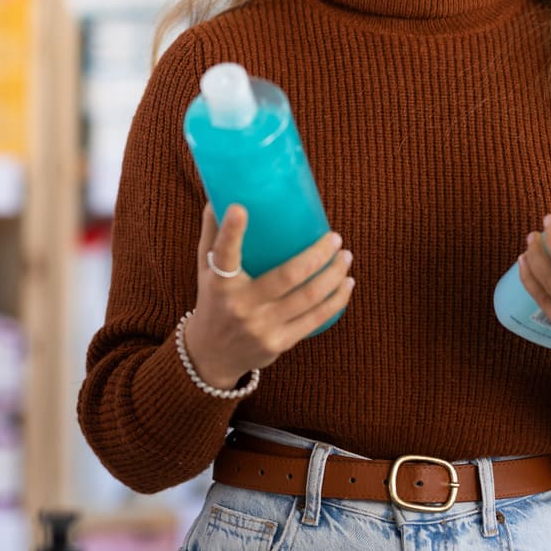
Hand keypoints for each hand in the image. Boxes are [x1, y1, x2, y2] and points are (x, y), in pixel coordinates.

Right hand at [183, 203, 355, 390]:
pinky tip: (346, 284)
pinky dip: (336, 300)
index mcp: (219, 283)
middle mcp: (240, 306)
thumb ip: (213, 234)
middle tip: (335, 237)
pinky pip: (316, 320)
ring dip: (334, 275)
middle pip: (287, 276)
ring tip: (345, 257)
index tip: (240, 208)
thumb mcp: (204, 269)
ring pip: (309, 298)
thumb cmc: (212, 300)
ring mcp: (262, 327)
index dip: (232, 232)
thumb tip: (219, 195)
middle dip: (318, 255)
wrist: (211, 355)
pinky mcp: (280, 343)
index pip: (224, 255)